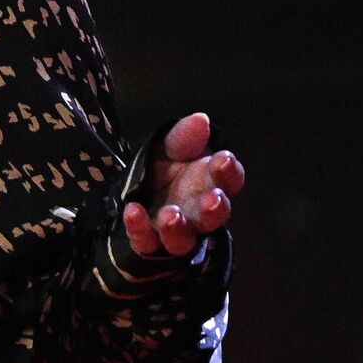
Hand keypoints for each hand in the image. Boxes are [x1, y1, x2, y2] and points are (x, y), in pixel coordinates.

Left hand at [121, 111, 246, 258]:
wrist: (135, 193)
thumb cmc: (164, 169)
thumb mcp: (170, 147)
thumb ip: (184, 136)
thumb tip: (201, 120)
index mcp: (210, 184)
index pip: (228, 180)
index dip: (229, 171)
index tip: (223, 160)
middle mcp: (197, 211)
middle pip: (213, 216)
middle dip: (215, 209)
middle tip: (213, 199)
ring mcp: (174, 231)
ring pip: (183, 239)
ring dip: (178, 228)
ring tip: (170, 215)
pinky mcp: (149, 241)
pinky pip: (145, 241)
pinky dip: (140, 228)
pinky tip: (133, 211)